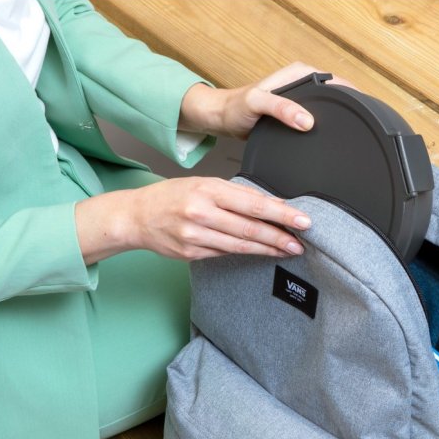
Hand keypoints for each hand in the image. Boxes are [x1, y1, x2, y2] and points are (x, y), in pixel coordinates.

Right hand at [74, 177, 312, 264]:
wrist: (136, 216)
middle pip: (249, 227)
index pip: (253, 203)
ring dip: (267, 249)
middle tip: (301, 242)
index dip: (281, 214)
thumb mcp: (203, 184)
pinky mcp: (191, 253)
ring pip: (240, 245)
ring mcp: (195, 235)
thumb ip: (236, 194)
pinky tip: (261, 253)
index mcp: (207, 189)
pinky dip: (246, 253)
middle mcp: (201, 212)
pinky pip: (225, 253)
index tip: (302, 220)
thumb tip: (273, 205)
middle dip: (279, 236)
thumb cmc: (171, 196)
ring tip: (287, 250)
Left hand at [179, 62, 356, 138]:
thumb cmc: (236, 108)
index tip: (366, 111)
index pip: (337, 81)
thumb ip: (280, 108)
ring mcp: (303, 99)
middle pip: (339, 95)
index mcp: (300, 73)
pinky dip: (330, 127)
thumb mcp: (257, 104)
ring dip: (342, 119)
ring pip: (331, 108)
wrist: (223, 119)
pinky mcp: (299, 113)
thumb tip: (307, 120)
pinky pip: (322, 117)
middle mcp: (305, 82)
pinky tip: (336, 139)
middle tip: (367, 128)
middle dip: (353, 109)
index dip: (353, 96)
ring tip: (359, 134)